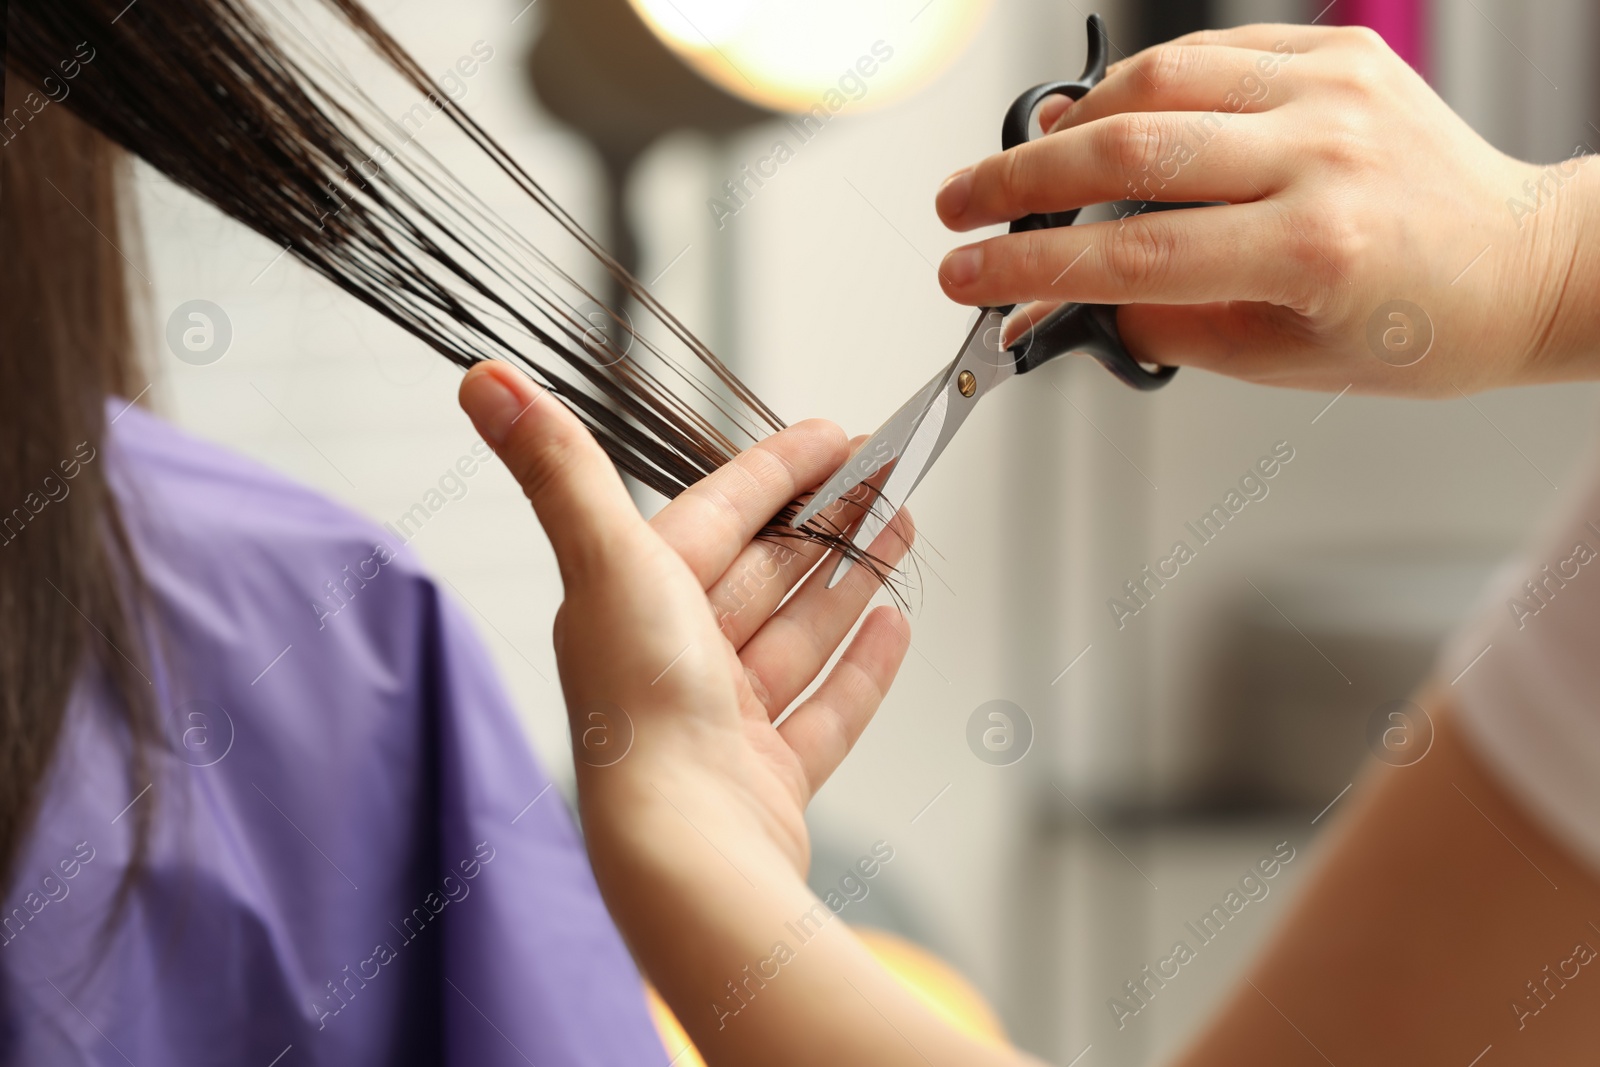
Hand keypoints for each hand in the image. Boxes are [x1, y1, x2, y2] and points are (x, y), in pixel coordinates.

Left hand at [456, 361, 911, 882]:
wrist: (686, 849)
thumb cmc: (640, 711)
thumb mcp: (606, 560)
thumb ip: (561, 466)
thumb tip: (480, 378)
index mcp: (632, 605)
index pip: (715, 515)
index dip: (773, 471)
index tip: (832, 435)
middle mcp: (673, 661)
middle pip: (765, 572)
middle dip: (827, 520)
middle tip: (890, 475)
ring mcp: (725, 724)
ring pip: (798, 633)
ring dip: (849, 580)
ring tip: (902, 529)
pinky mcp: (769, 777)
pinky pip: (825, 710)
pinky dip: (860, 668)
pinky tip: (894, 626)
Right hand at [935, 24, 1599, 395]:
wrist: (1518, 263)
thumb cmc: (1416, 325)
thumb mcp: (1281, 362)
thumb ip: (1166, 324)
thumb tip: (1067, 300)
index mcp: (1317, 250)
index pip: (1134, 254)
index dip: (1030, 266)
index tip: (968, 274)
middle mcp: (1327, 154)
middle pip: (1130, 149)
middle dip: (1020, 180)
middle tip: (961, 204)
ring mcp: (1334, 89)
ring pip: (1159, 78)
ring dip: (1072, 123)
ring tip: (1034, 164)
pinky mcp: (1337, 51)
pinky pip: (1209, 50)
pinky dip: (1140, 85)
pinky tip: (1107, 121)